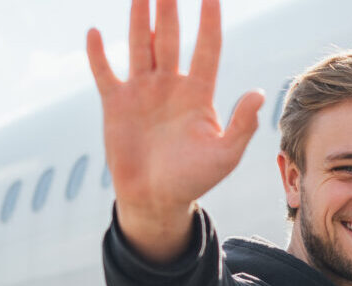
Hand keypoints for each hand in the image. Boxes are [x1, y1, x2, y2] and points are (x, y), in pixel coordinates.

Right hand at [88, 0, 265, 261]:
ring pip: (140, 46)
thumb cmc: (194, 179)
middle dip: (169, 10)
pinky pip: (105, 74)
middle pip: (170, 38)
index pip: (207, 47)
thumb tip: (257, 93)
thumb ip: (242, 125)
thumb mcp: (225, 155)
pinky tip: (94, 33)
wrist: (156, 201)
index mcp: (198, 93)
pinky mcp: (116, 105)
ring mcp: (142, 92)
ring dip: (139, 20)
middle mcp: (170, 85)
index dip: (210, 21)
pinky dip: (98, 56)